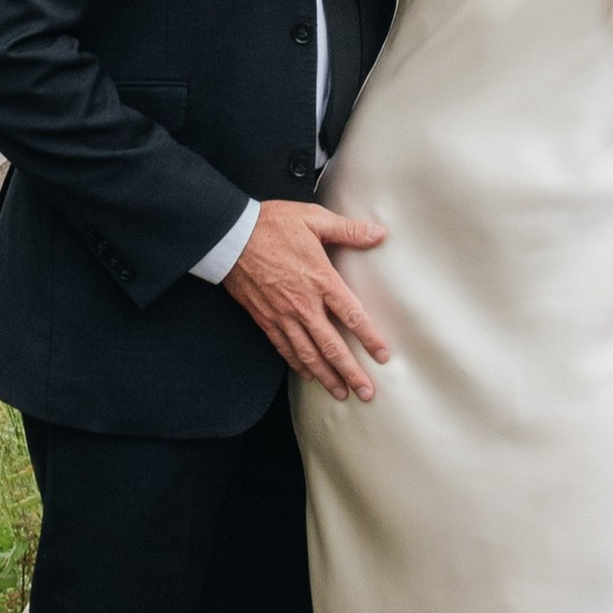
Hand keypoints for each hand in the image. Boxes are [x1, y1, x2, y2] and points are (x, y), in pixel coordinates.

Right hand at [224, 199, 389, 400]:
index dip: (370, 338)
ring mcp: (282, 315)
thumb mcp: (314, 218)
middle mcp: (303, 304)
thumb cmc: (272, 224)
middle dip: (350, 372)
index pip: (352, 316)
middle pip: (332, 346)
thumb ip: (348, 230)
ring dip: (326, 376)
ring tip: (341, 393)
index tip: (383, 356)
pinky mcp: (265, 318)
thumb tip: (379, 234)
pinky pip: (284, 348)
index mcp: (321, 279)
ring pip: (308, 354)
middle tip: (366, 392)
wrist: (230, 236)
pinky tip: (308, 375)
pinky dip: (297, 364)